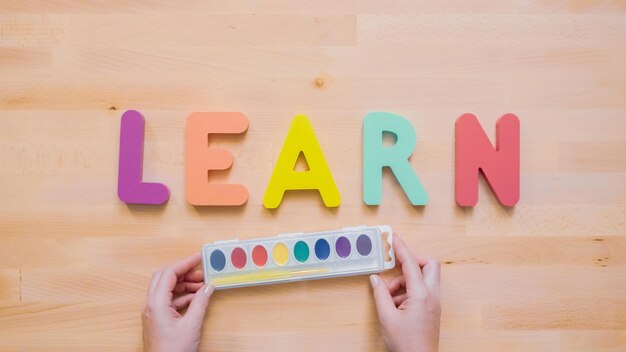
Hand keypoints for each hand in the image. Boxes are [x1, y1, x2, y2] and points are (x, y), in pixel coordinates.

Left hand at [142, 253, 213, 351]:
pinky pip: (168, 299)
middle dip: (183, 271)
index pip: (169, 273)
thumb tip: (208, 288)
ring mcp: (153, 312)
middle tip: (201, 271)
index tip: (199, 257)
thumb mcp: (191, 325)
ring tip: (202, 285)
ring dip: (184, 284)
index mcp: (156, 303)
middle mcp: (151, 305)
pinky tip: (196, 298)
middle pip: (164, 277)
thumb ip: (200, 303)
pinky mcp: (157, 319)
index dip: (185, 262)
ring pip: (166, 288)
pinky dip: (182, 295)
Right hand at [369, 234, 440, 351]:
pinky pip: (421, 291)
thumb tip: (375, 279)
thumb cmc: (406, 344)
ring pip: (424, 278)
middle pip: (429, 265)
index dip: (401, 248)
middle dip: (412, 260)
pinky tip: (394, 305)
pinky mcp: (431, 309)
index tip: (394, 237)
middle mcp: (432, 296)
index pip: (411, 264)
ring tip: (388, 295)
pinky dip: (407, 292)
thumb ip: (380, 294)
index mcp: (422, 295)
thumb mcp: (387, 317)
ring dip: (405, 280)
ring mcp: (433, 303)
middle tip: (395, 262)